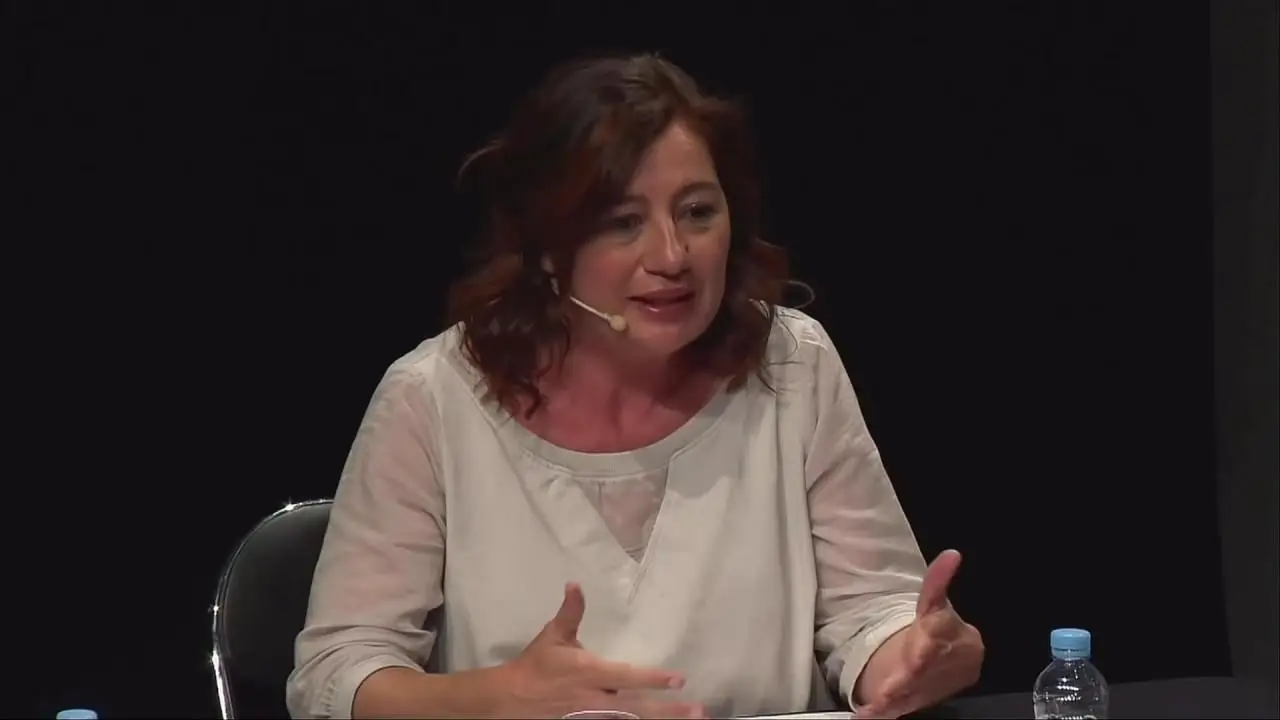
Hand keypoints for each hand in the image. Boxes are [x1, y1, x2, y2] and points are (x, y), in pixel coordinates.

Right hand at [498, 583, 706, 718]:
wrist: (509, 700)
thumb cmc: (536, 665)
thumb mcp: (553, 636)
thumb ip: (570, 612)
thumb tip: (575, 584)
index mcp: (590, 673)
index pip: (627, 677)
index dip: (653, 679)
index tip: (679, 679)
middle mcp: (595, 699)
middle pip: (637, 709)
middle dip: (668, 711)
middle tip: (697, 711)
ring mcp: (592, 717)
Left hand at [859, 550, 984, 718]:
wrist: (953, 662)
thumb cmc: (941, 631)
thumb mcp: (936, 603)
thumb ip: (939, 581)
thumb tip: (950, 555)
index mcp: (954, 638)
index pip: (939, 634)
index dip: (927, 641)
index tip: (918, 646)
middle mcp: (946, 665)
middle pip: (922, 668)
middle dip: (907, 676)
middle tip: (888, 686)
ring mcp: (932, 685)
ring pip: (910, 691)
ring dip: (892, 697)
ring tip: (874, 706)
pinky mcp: (917, 699)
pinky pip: (898, 706)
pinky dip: (882, 711)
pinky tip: (867, 715)